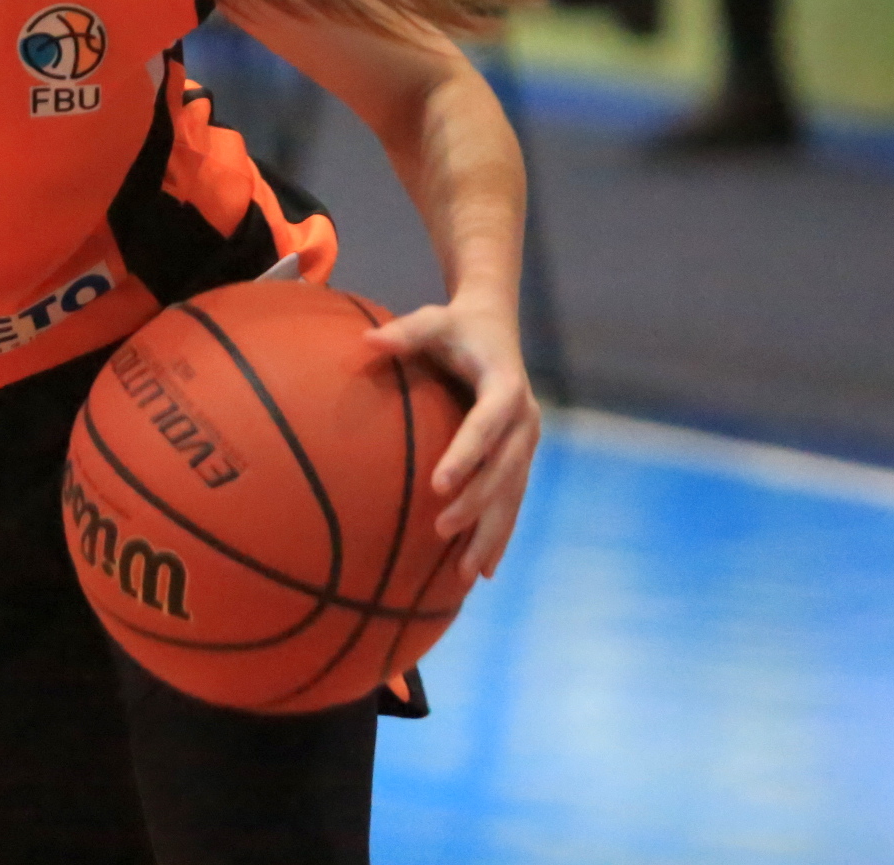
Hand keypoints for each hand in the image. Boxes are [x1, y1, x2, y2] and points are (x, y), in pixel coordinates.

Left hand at [368, 295, 540, 580]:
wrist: (495, 325)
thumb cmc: (456, 326)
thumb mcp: (433, 321)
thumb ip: (404, 333)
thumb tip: (368, 341)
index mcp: (505, 386)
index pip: (487, 424)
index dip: (466, 454)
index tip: (437, 485)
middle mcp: (524, 419)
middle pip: (503, 469)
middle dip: (476, 503)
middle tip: (441, 530)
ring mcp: (526, 442)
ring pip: (512, 494)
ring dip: (491, 533)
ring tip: (468, 573)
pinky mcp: (521, 457)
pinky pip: (512, 500)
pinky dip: (499, 533)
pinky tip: (484, 571)